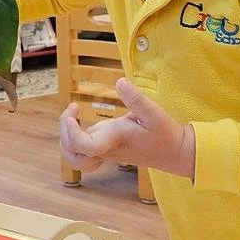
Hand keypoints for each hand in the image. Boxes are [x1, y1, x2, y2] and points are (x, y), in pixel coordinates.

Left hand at [59, 78, 195, 179]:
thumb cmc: (165, 134)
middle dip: (64, 131)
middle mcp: (106, 148)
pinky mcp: (106, 149)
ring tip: (73, 117)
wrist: (174, 153)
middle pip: (72, 153)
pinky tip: (80, 128)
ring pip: (74, 157)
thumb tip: (120, 82)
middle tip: (73, 109)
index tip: (74, 108)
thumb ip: (137, 98)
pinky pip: (82, 155)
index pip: (85, 146)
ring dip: (66, 140)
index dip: (72, 132)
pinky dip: (74, 145)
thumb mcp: (155, 113)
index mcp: (115, 139)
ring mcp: (105, 151)